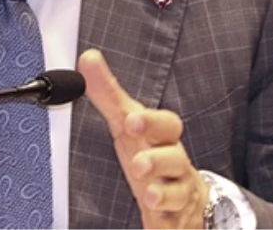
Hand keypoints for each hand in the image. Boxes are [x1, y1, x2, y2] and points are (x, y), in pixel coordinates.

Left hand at [79, 49, 208, 229]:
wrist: (185, 196)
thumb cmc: (151, 152)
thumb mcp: (127, 124)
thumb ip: (108, 94)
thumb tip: (87, 58)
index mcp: (161, 138)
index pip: (168, 124)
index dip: (152, 122)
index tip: (132, 120)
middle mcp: (173, 162)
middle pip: (175, 158)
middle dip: (158, 159)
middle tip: (139, 164)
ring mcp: (176, 190)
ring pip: (178, 191)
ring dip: (164, 193)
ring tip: (151, 195)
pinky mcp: (174, 217)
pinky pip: (175, 220)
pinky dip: (168, 221)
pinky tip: (159, 219)